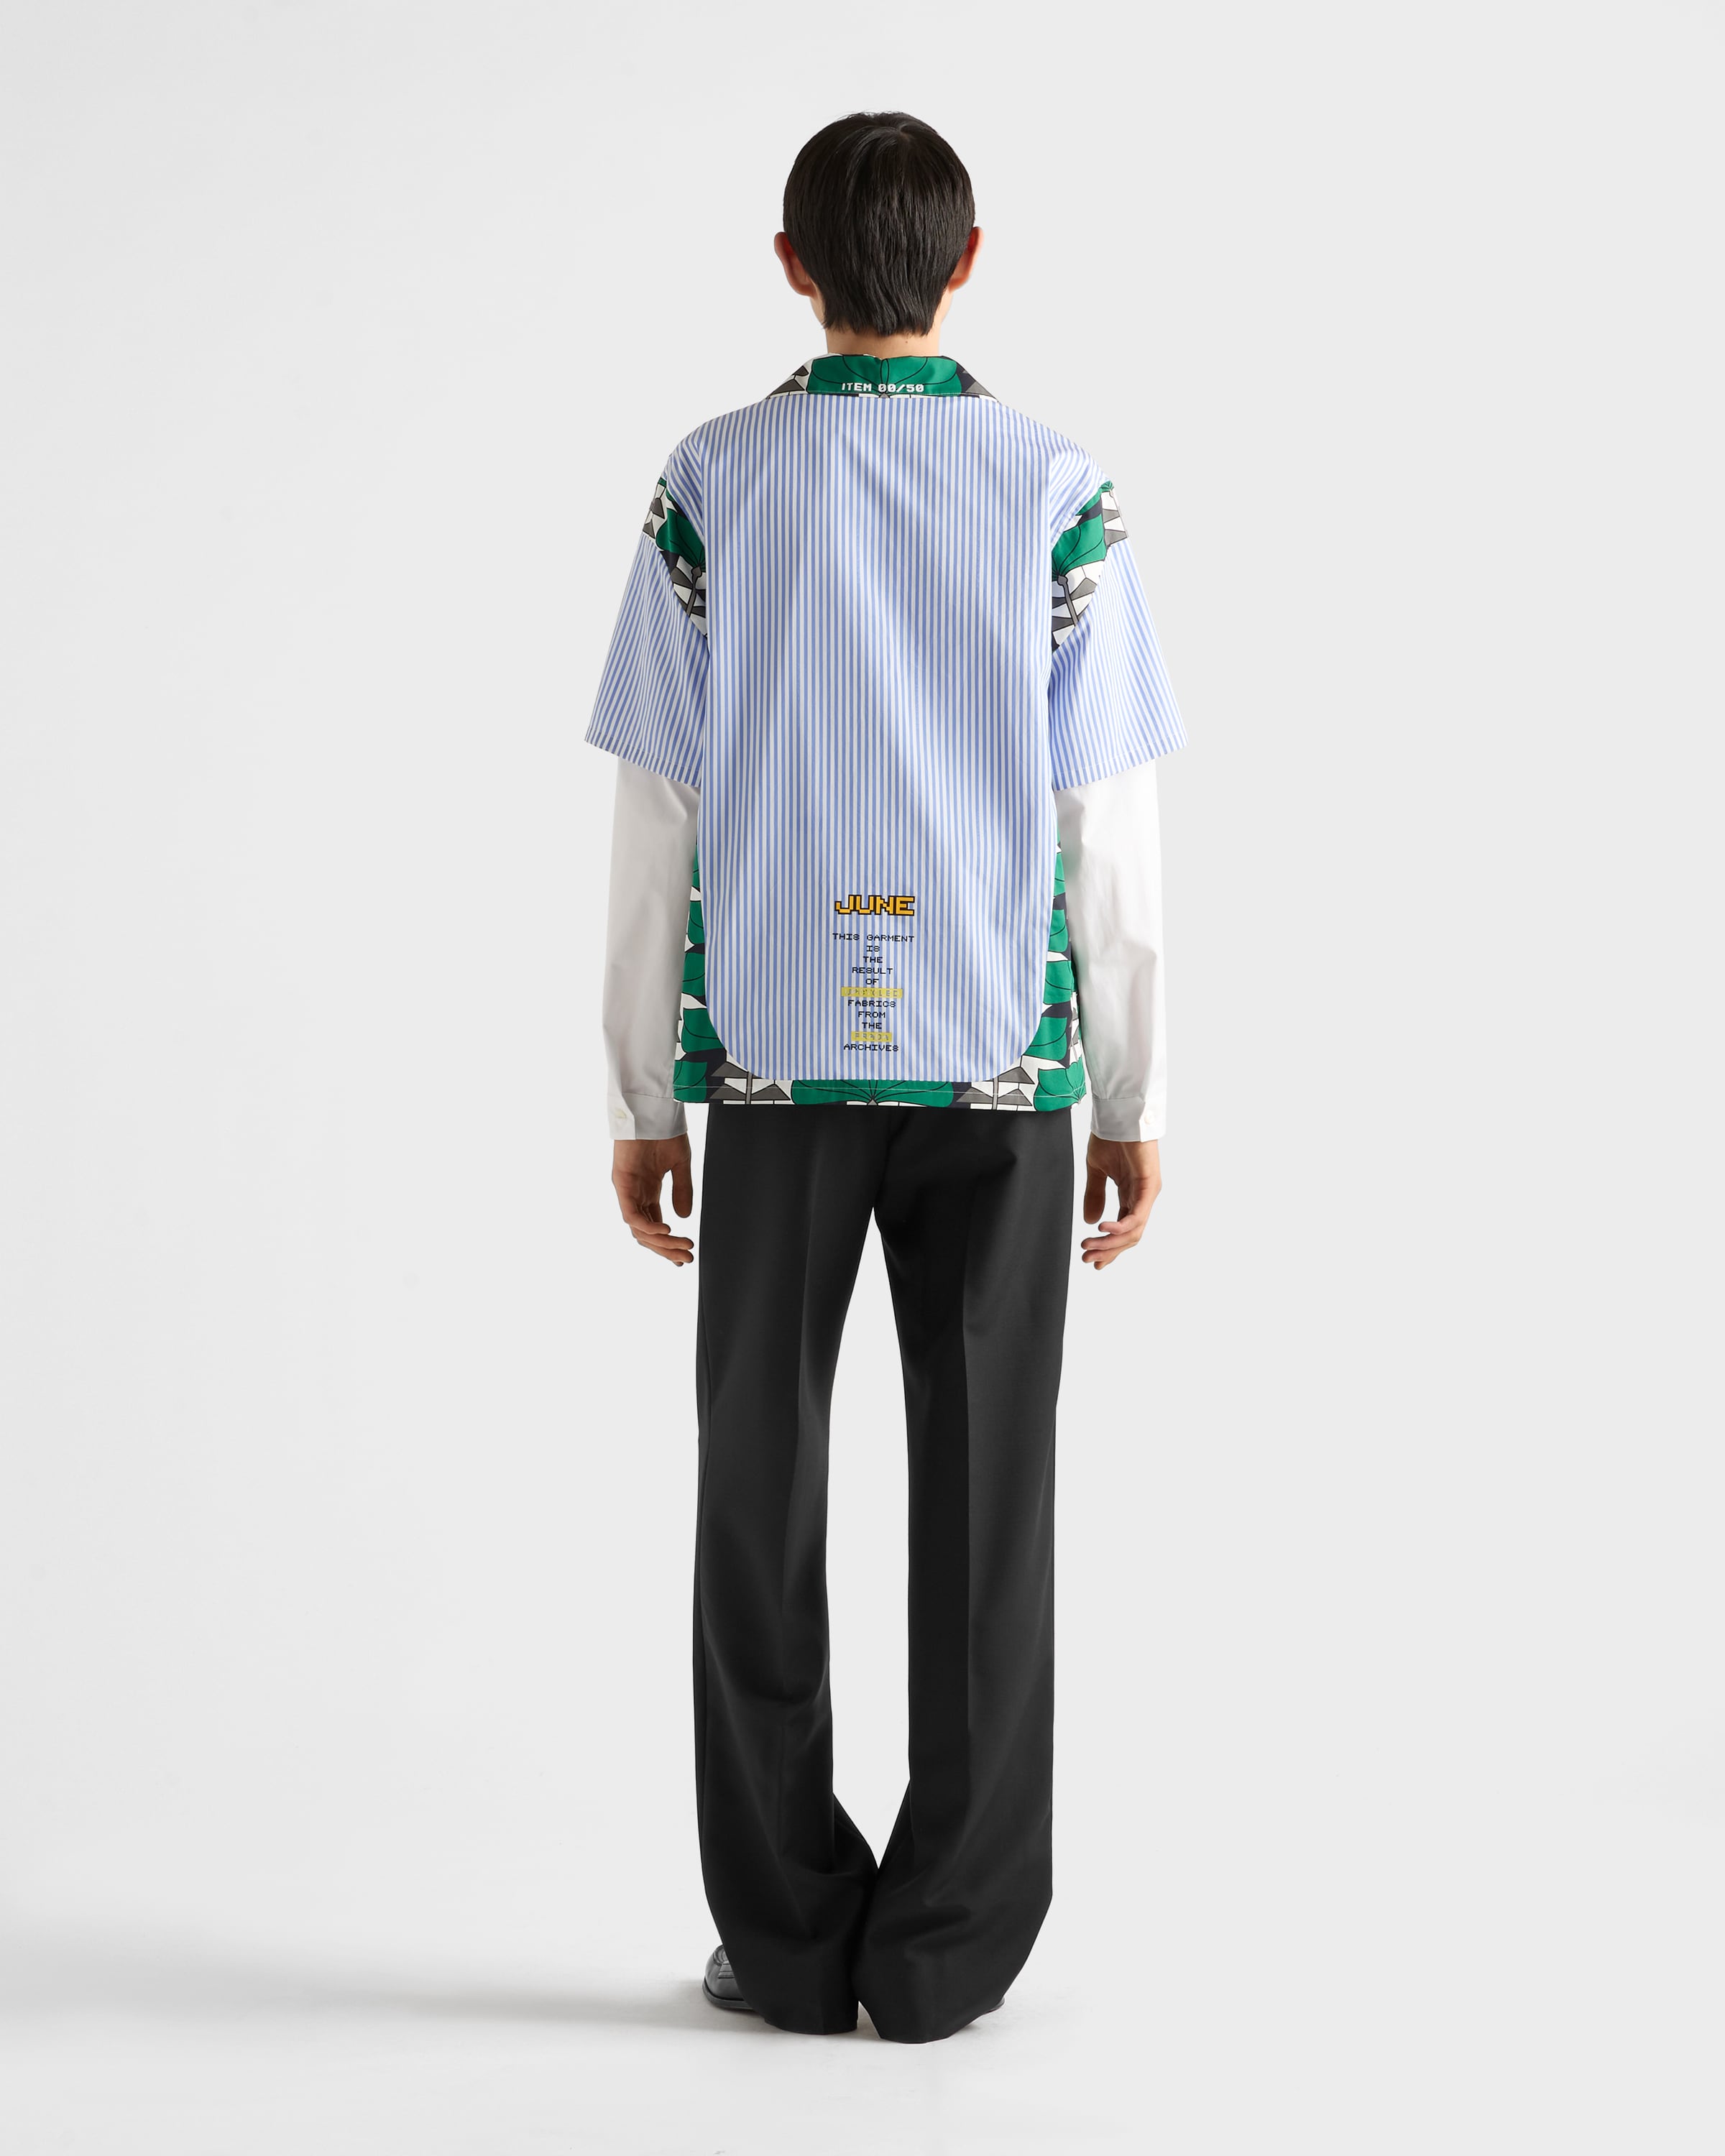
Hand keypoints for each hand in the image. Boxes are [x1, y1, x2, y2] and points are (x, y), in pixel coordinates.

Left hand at [612, 1136, 694, 1265]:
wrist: (653, 1109)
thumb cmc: (664, 1131)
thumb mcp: (680, 1165)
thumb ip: (682, 1191)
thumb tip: (684, 1217)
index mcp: (648, 1191)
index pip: (654, 1225)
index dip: (667, 1243)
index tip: (683, 1257)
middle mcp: (635, 1194)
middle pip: (646, 1233)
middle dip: (666, 1249)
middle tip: (686, 1258)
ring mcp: (627, 1190)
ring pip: (638, 1229)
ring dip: (660, 1242)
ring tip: (682, 1247)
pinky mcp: (621, 1183)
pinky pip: (631, 1214)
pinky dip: (648, 1227)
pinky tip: (666, 1231)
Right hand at [1080, 1137, 1161, 1270]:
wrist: (1119, 1115)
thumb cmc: (1110, 1137)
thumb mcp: (1096, 1171)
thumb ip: (1094, 1196)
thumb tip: (1089, 1221)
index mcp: (1130, 1195)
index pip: (1123, 1230)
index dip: (1109, 1247)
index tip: (1093, 1261)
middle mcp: (1141, 1198)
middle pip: (1129, 1236)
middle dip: (1108, 1250)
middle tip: (1088, 1259)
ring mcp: (1147, 1194)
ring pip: (1134, 1231)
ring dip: (1111, 1243)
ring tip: (1090, 1247)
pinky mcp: (1149, 1186)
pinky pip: (1137, 1215)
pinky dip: (1121, 1226)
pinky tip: (1103, 1228)